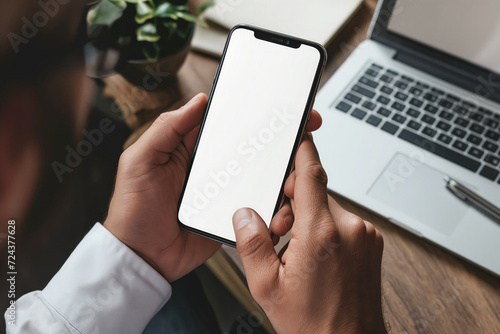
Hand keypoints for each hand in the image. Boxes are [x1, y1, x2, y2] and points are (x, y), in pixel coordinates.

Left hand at [104, 93, 322, 281]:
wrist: (142, 257)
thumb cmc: (133, 210)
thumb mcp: (140, 161)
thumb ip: (166, 129)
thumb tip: (198, 101)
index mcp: (191, 148)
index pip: (226, 123)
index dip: (251, 111)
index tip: (277, 103)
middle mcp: (212, 167)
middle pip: (250, 147)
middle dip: (278, 137)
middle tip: (303, 129)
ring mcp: (224, 192)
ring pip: (260, 175)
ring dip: (280, 171)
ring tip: (297, 168)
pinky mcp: (232, 215)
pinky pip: (257, 205)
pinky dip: (272, 202)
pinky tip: (284, 199)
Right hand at [232, 135, 385, 332]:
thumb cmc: (313, 323)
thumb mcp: (266, 286)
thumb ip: (251, 244)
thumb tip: (244, 215)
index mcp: (321, 234)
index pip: (311, 174)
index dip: (302, 149)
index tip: (298, 133)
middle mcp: (350, 228)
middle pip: (315, 191)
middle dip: (293, 202)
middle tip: (280, 234)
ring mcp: (365, 235)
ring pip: (328, 207)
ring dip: (309, 217)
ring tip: (299, 252)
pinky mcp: (372, 242)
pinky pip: (342, 221)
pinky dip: (325, 228)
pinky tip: (316, 255)